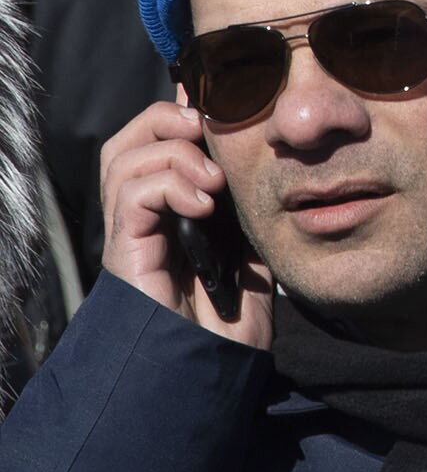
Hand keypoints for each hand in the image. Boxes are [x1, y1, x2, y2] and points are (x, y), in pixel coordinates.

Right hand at [96, 99, 272, 349]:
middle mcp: (142, 216)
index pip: (153, 140)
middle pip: (126, 141)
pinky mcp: (126, 252)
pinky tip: (203, 205)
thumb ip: (247, 199)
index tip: (221, 106)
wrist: (216, 365)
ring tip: (214, 184)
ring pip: (122, 158)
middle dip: (165, 120)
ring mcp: (130, 233)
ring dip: (174, 154)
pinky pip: (132, 194)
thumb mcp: (252, 241)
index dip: (180, 114)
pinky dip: (169, 184)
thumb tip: (259, 149)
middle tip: (208, 132)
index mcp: (169, 208)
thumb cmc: (237, 312)